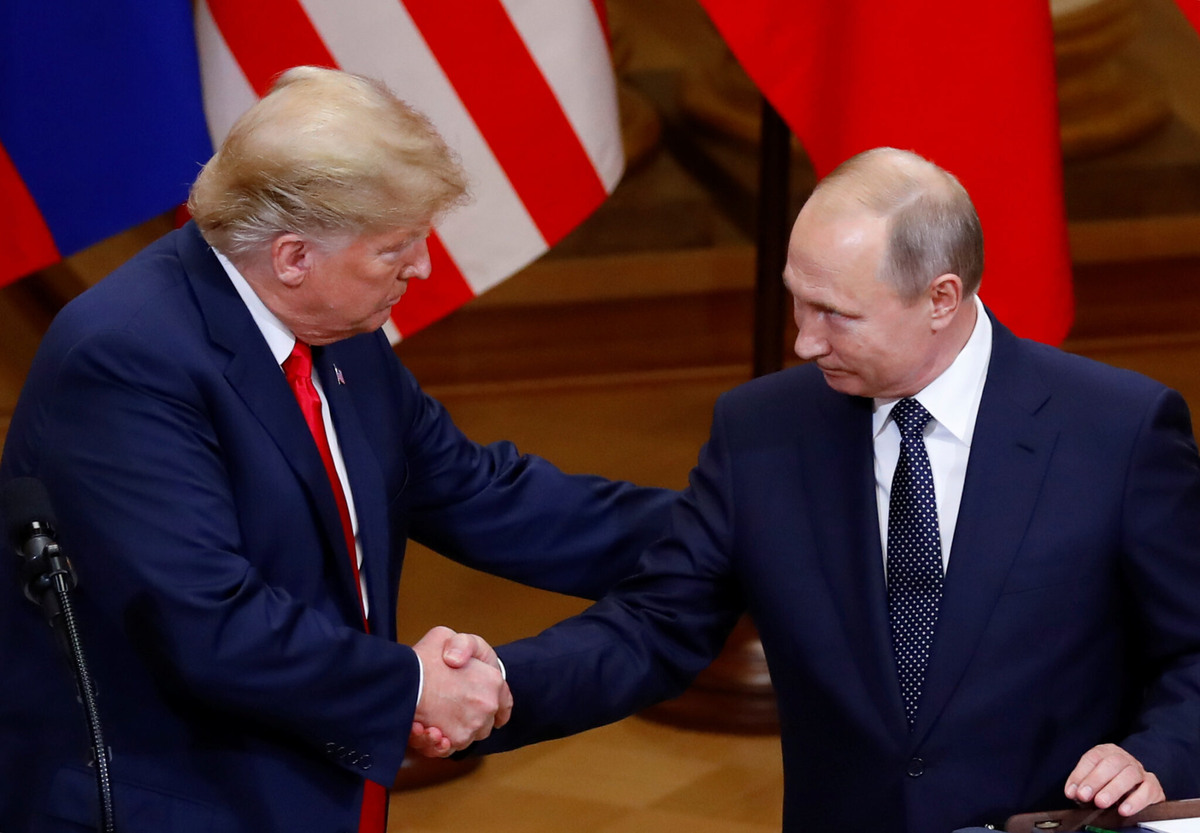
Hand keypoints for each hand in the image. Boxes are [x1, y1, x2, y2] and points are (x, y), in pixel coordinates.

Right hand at [409, 627, 510, 755]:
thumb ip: (462, 646)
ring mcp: (473, 725)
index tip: (492, 711)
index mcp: (493, 680)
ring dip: (451, 730)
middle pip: (485, 721)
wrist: (400, 681)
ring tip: (430, 721)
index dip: (498, 705)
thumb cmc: (422, 658)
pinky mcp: (454, 741)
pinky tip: (427, 731)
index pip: (504, 700)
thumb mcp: (445, 636)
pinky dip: (439, 743)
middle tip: (447, 708)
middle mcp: (488, 705)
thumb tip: (459, 661)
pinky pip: (450, 747)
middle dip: (470, 716)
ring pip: (467, 736)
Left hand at [1064, 743, 1164, 816]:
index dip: (1081, 774)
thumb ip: (1081, 787)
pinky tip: (1123, 810)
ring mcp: (1140, 771)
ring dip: (1113, 789)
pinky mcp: (1154, 787)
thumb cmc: (1107, 788)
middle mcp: (1124, 759)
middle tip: (1084, 796)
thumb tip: (1072, 792)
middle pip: (1112, 763)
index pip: (1093, 758)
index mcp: (1106, 752)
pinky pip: (1148, 790)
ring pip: (1130, 774)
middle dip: (1095, 780)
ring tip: (1101, 803)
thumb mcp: (1092, 786)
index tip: (1072, 792)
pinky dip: (1135, 801)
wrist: (1136, 795)